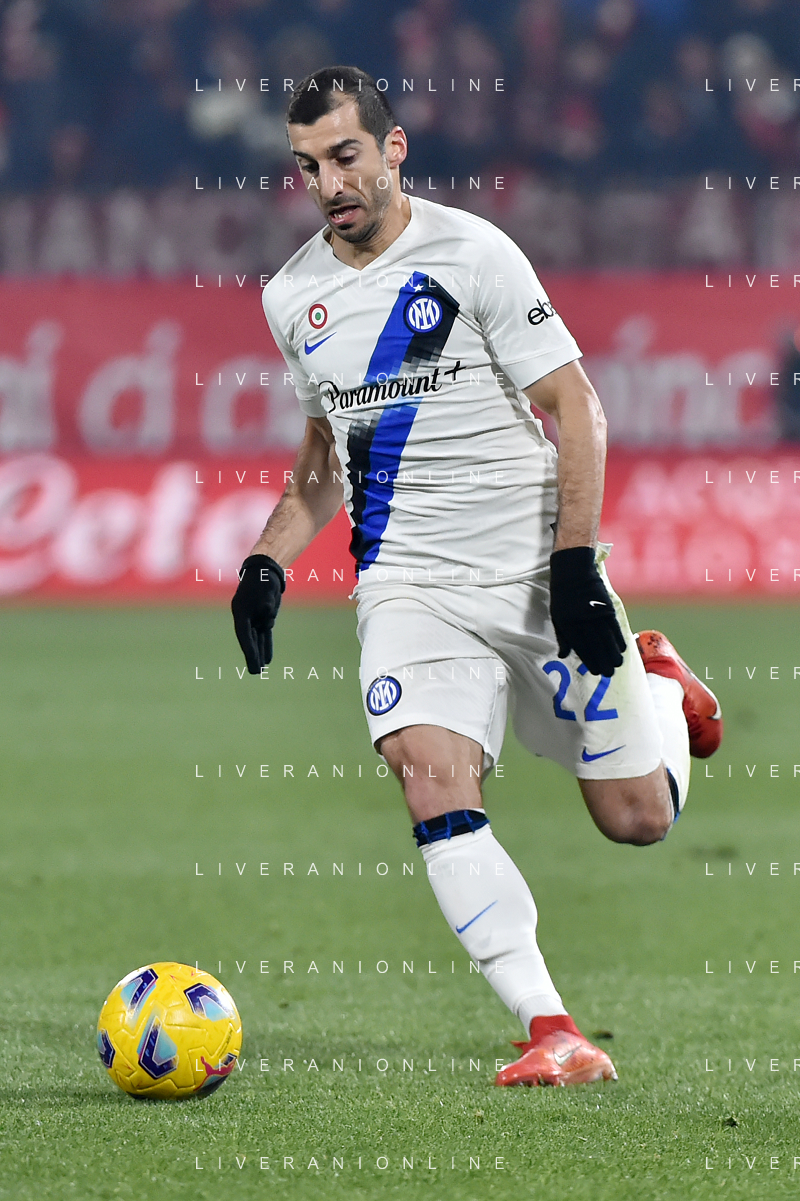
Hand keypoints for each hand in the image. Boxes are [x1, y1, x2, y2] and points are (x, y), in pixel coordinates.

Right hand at [231, 555, 285, 673]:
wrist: (265, 570)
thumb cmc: (264, 579)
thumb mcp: (266, 590)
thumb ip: (266, 605)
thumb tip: (268, 621)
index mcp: (241, 611)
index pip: (244, 634)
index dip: (248, 650)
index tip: (253, 662)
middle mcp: (245, 616)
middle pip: (248, 640)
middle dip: (252, 656)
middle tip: (256, 672)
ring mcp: (253, 617)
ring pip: (256, 639)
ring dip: (258, 653)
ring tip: (260, 669)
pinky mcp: (262, 617)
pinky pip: (263, 635)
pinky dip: (265, 645)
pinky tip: (267, 658)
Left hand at [549, 546, 624, 676]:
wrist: (573, 571)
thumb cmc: (563, 596)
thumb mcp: (556, 615)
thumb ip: (562, 637)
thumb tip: (563, 656)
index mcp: (566, 623)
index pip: (580, 646)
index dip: (588, 659)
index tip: (595, 671)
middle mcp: (581, 619)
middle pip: (595, 644)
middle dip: (603, 660)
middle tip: (609, 674)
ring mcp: (595, 612)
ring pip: (606, 637)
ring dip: (613, 652)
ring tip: (618, 665)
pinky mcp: (606, 606)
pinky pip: (614, 625)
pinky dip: (619, 638)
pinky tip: (623, 648)